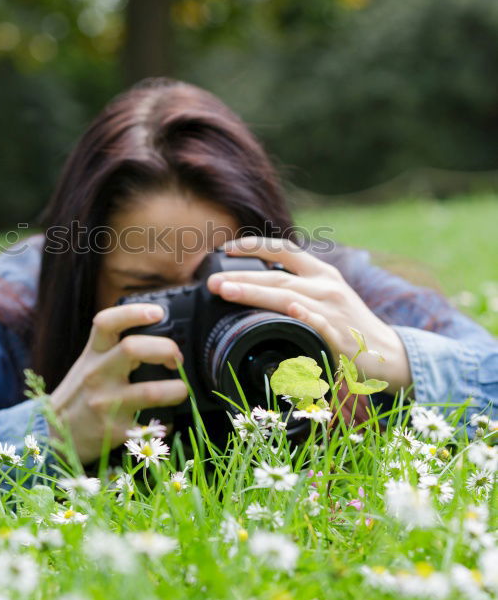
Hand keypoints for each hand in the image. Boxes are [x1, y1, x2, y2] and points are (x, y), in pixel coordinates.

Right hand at [47, 304, 186, 464]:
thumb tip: (160, 331)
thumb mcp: (90, 363)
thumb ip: (115, 348)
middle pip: (132, 348)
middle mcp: (97, 375)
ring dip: (177, 389)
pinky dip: (167, 422)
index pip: (107, 322)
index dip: (134, 312)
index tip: (158, 312)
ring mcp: (105, 403)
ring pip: (151, 392)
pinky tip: (166, 419)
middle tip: (176, 358)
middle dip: (165, 348)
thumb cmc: (82, 392)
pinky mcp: (115, 431)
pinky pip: (151, 426)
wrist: (54, 432)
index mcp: (94, 354)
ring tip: (181, 389)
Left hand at [206, 236, 411, 393]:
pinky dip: (306, 315)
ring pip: (289, 297)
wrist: (388, 353)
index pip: (284, 250)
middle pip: (277, 276)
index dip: (255, 246)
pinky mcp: (340, 336)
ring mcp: (333, 310)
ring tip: (228, 292)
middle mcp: (327, 286)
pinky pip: (320, 323)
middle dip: (242, 276)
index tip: (226, 248)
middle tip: (212, 282)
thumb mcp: (327, 295)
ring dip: (255, 293)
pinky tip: (291, 310)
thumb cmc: (349, 325)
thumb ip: (296, 287)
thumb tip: (255, 283)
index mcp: (322, 273)